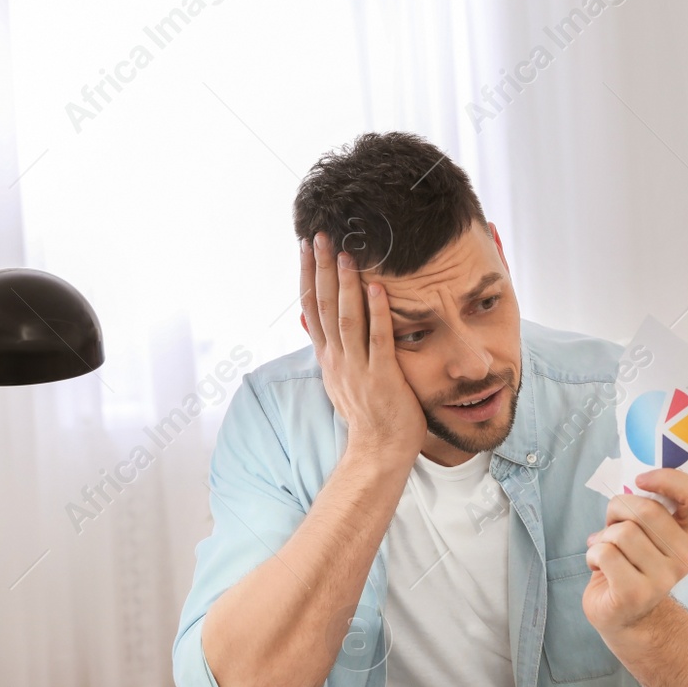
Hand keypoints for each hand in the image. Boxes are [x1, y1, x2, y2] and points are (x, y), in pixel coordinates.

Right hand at [299, 233, 424, 464]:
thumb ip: (333, 350)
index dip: (308, 275)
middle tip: (319, 235)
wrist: (379, 451)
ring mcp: (357, 368)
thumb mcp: (342, 379)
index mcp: (329, 357)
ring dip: (345, 283)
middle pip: (323, 306)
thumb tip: (317, 323)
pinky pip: (378, 339)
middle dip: (320, 268)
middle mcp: (337, 359)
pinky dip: (377, 312)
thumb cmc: (369, 416)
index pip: (311, 308)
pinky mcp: (381, 377)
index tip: (306, 246)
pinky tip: (378, 287)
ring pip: (346, 318)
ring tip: (345, 252)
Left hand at [582, 469, 687, 633]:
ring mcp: (662, 579)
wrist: (626, 615)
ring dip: (604, 536)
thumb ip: (646, 508)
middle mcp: (684, 557)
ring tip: (606, 550)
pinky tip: (599, 566)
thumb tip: (627, 485)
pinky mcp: (634, 594)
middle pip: (647, 510)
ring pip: (622, 532)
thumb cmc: (631, 563)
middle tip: (612, 523)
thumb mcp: (647, 534)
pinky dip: (593, 554)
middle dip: (618, 508)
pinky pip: (605, 553)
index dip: (668, 478)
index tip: (640, 480)